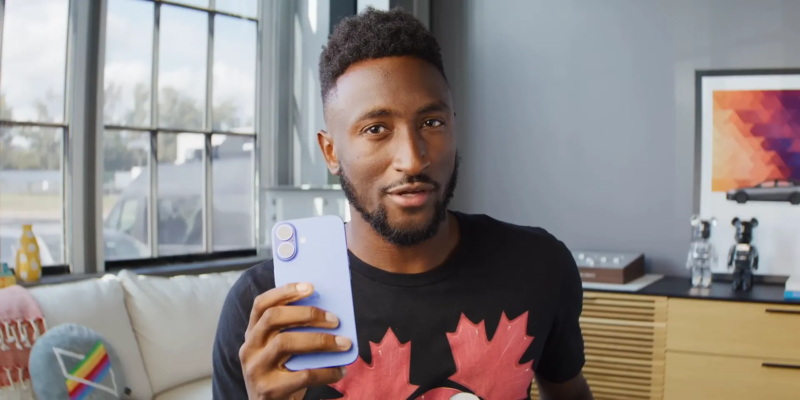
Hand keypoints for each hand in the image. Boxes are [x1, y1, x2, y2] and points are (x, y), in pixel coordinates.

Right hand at [240, 282, 350, 399]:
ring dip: (320, 340)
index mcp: (252, 335)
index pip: (262, 304)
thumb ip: (292, 332)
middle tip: (335, 319)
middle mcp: (249, 349)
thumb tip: (328, 314)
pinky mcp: (269, 391)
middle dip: (307, 314)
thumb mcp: (279, 352)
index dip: (285, 291)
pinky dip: (326, 371)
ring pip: (286, 343)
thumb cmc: (281, 376)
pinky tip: (340, 370)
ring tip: (344, 343)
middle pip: (273, 318)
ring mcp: (256, 370)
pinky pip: (302, 375)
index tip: (311, 286)